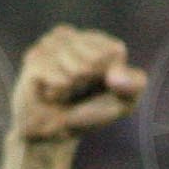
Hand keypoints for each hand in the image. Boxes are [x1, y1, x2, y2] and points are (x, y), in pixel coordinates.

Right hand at [9, 24, 145, 143]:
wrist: (52, 133)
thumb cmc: (88, 113)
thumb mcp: (124, 102)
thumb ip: (134, 85)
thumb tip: (115, 78)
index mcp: (94, 39)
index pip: (113, 51)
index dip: (109, 77)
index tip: (97, 87)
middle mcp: (70, 36)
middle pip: (95, 60)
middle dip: (89, 83)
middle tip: (75, 91)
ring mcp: (48, 45)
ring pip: (77, 69)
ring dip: (73, 90)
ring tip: (62, 92)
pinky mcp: (33, 59)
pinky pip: (61, 79)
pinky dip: (60, 93)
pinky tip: (50, 94)